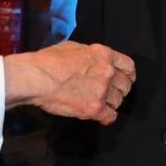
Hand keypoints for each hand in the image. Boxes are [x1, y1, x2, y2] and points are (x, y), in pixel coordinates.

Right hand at [3, 42, 135, 123]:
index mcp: (104, 55)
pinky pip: (110, 117)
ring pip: (118, 101)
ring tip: (101, 103)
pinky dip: (106, 117)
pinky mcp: (94, 109)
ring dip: (111, 103)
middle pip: (125, 85)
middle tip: (110, 93)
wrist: (37, 77)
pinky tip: (101, 116)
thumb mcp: (73, 47)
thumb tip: (92, 60)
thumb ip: (90, 55)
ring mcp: (102, 91)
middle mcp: (107, 72)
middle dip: (119, 89)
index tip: (125, 79)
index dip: (127, 74)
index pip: (128, 66)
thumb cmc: (49, 61)